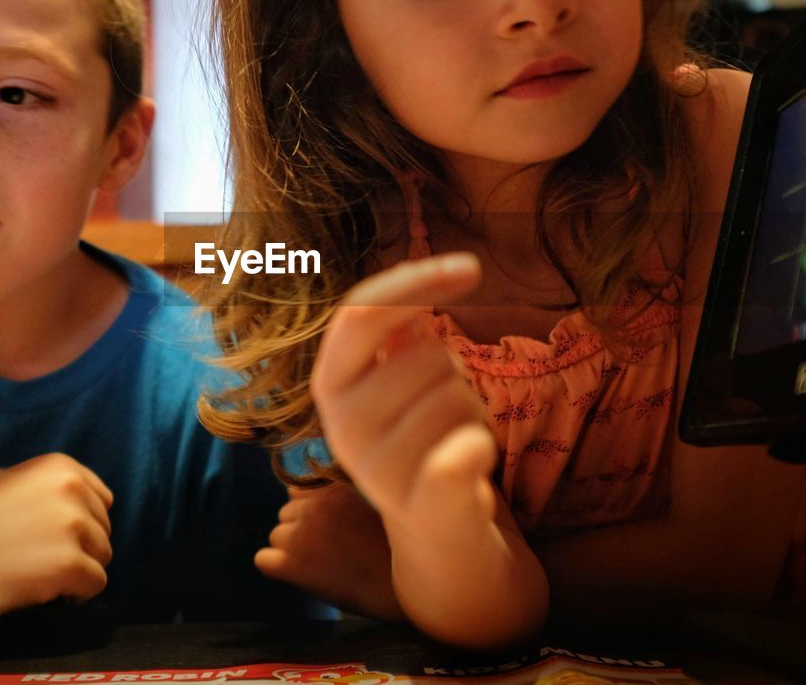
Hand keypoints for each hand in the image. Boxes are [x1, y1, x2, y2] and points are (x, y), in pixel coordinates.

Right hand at [0, 452, 113, 615]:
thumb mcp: (11, 483)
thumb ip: (51, 490)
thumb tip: (87, 510)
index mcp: (59, 466)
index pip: (101, 498)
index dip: (82, 520)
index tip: (56, 534)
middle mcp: (71, 490)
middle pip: (103, 528)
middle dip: (80, 545)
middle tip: (42, 557)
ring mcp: (72, 526)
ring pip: (103, 555)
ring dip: (79, 568)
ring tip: (42, 573)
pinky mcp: (69, 564)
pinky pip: (96, 582)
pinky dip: (77, 592)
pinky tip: (47, 590)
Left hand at [255, 483, 403, 621]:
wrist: (405, 590)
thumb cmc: (394, 550)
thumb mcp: (371, 502)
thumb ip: (338, 493)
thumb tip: (294, 491)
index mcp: (334, 487)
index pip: (298, 493)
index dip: (312, 514)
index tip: (334, 532)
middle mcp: (316, 505)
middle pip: (286, 514)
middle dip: (301, 531)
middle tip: (332, 552)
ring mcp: (303, 534)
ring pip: (277, 536)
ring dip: (292, 550)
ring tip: (325, 565)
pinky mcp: (294, 564)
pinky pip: (263, 560)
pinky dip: (276, 568)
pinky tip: (302, 576)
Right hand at [310, 253, 496, 539]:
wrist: (438, 538)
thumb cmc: (421, 442)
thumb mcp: (398, 383)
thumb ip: (395, 333)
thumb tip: (415, 285)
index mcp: (330, 386)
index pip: (360, 313)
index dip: (413, 282)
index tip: (470, 267)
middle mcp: (343, 428)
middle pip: (427, 353)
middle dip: (453, 371)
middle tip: (442, 413)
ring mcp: (379, 469)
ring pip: (458, 392)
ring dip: (471, 409)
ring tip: (451, 444)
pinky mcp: (422, 504)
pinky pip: (458, 452)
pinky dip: (475, 447)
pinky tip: (473, 457)